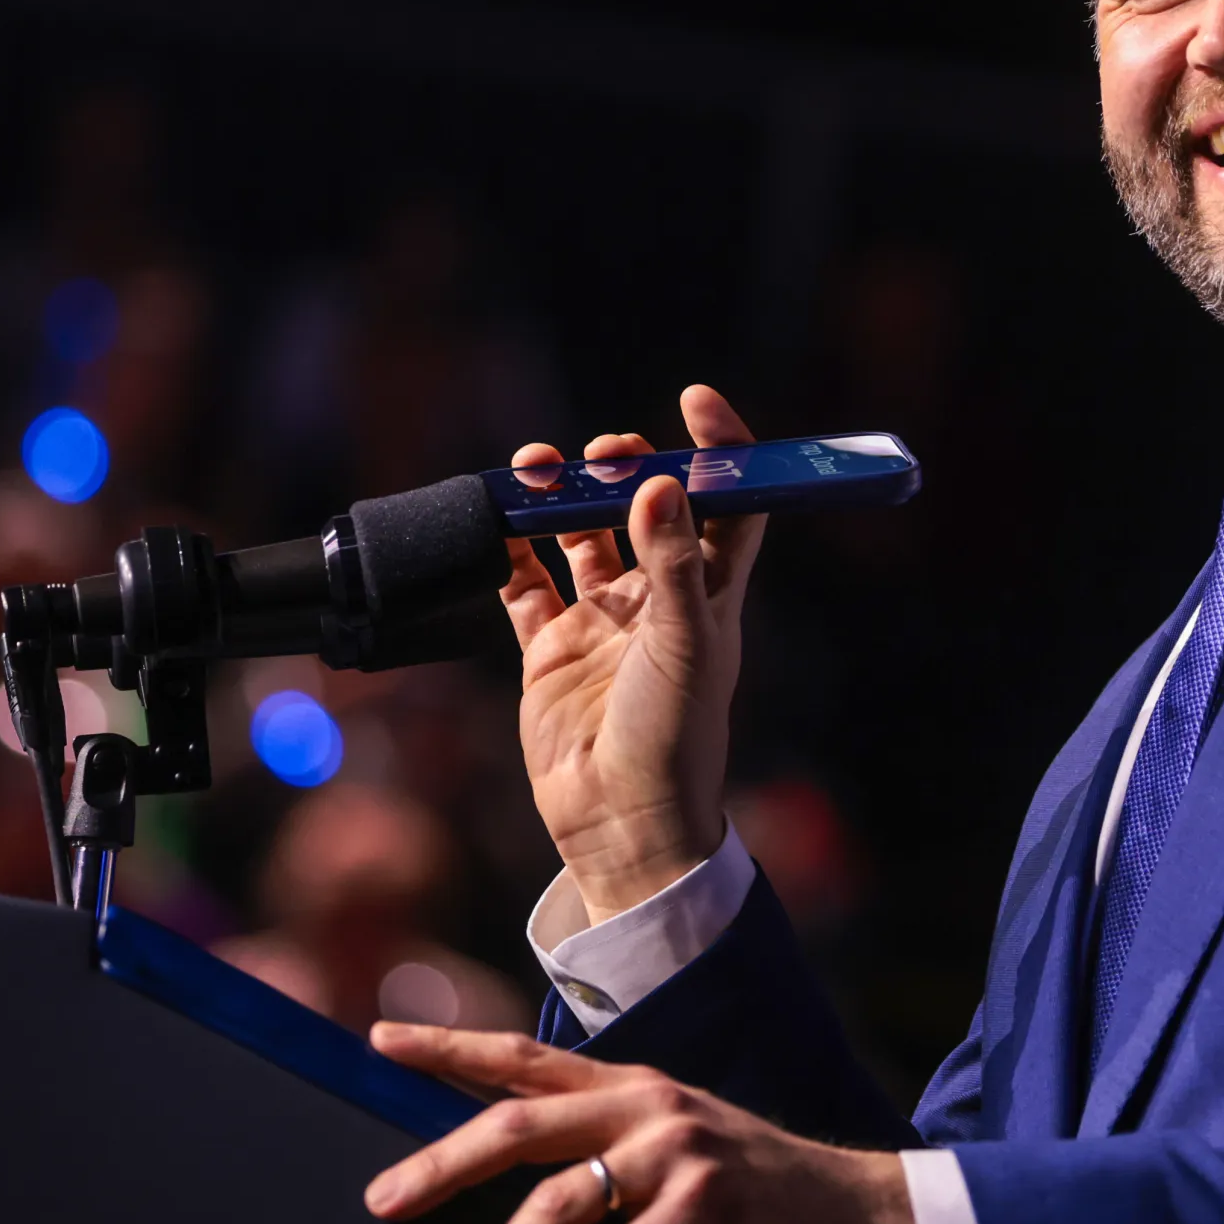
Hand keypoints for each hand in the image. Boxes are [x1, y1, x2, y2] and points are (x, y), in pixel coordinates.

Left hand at [363, 1024, 924, 1223]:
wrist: (859, 1214)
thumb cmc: (753, 1194)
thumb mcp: (674, 1150)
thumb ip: (601, 1152)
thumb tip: (512, 1182)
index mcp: (633, 1087)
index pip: (523, 1057)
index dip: (450, 1045)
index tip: (380, 1037)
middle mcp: (648, 1105)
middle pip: (521, 1124)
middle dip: (443, 1162)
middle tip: (382, 1198)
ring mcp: (678, 1152)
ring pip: (560, 1202)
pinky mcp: (706, 1206)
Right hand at [505, 385, 764, 921]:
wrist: (622, 822)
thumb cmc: (675, 739)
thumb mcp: (685, 645)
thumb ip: (673, 564)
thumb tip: (661, 483)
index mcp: (711, 593)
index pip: (729, 502)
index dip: (722, 450)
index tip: (696, 401)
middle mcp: (657, 599)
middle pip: (644, 507)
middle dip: (624, 466)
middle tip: (602, 452)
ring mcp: (600, 621)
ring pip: (578, 535)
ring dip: (560, 498)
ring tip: (536, 470)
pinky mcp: (549, 648)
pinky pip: (523, 583)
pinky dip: (506, 548)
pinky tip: (493, 520)